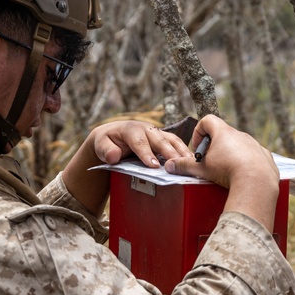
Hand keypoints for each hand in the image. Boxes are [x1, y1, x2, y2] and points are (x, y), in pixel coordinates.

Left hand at [62, 120, 191, 216]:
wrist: (112, 135)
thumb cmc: (107, 142)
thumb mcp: (101, 145)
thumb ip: (106, 150)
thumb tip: (113, 156)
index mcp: (131, 129)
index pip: (140, 142)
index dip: (147, 154)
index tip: (153, 166)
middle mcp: (147, 129)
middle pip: (160, 140)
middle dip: (169, 153)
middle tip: (177, 165)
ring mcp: (157, 132)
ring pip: (172, 140)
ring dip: (182, 152)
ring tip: (191, 164)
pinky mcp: (164, 138)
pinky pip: (176, 143)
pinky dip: (185, 152)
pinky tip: (193, 163)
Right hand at [164, 115, 279, 228]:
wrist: (256, 182)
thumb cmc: (227, 171)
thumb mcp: (202, 168)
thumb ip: (184, 166)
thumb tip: (169, 165)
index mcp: (223, 132)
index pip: (207, 120)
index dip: (199, 132)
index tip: (197, 149)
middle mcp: (240, 134)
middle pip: (223, 135)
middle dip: (213, 148)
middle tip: (209, 163)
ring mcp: (254, 144)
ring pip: (239, 145)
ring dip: (230, 155)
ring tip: (226, 172)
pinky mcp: (265, 156)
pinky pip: (253, 156)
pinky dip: (246, 163)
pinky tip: (242, 176)